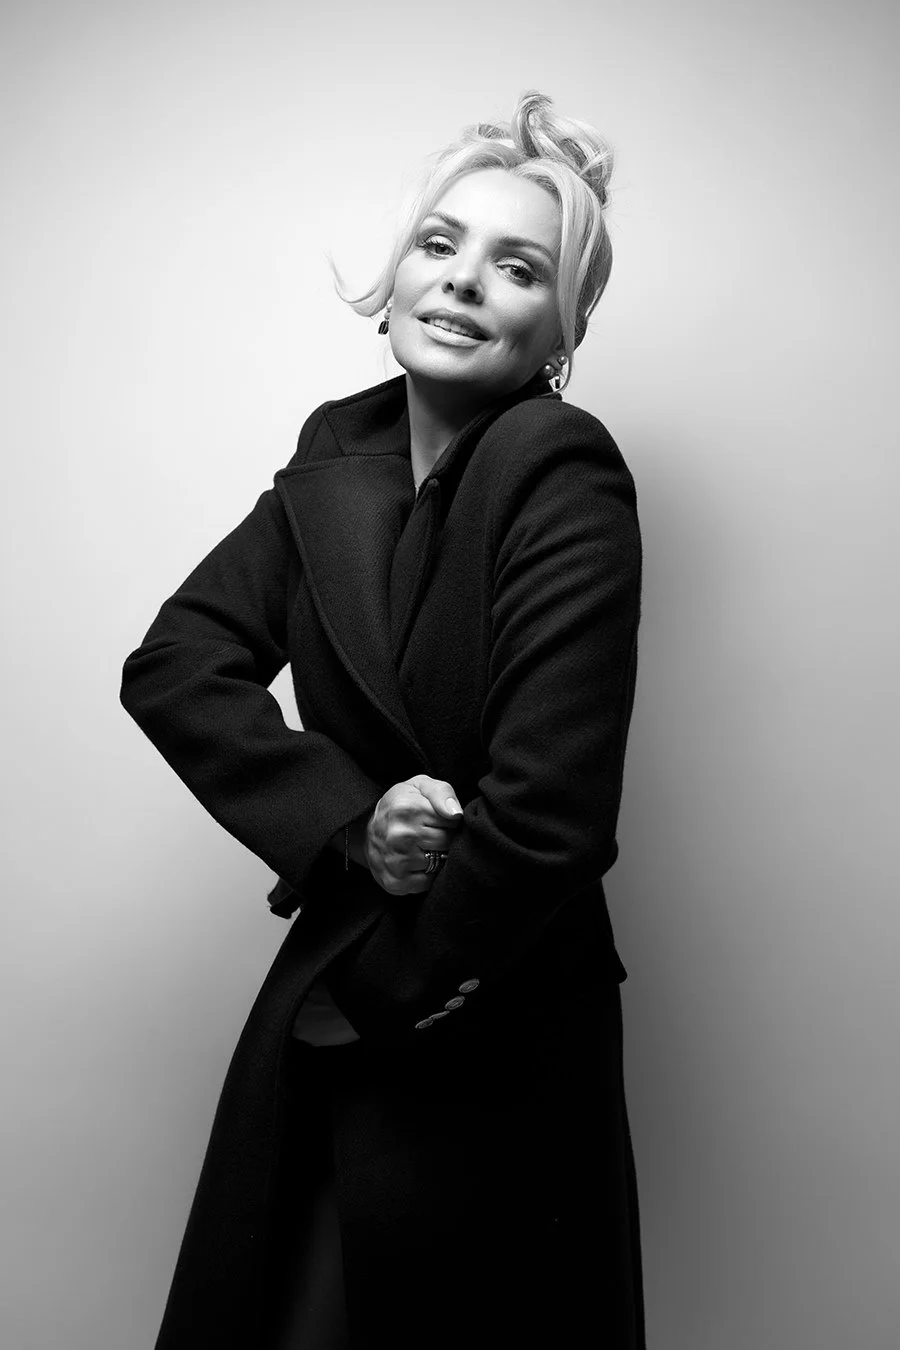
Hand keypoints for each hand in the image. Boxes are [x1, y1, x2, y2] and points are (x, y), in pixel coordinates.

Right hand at [364, 775, 463, 895]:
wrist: (366, 828)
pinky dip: (426, 875)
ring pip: (439, 864)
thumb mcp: (420, 786)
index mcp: (407, 809)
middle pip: (447, 844)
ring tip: (422, 847)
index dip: (450, 820)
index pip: (453, 821)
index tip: (438, 818)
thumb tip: (455, 814)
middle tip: (430, 833)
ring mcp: (395, 861)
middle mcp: (399, 836)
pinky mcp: (395, 882)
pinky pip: (427, 883)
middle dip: (445, 839)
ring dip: (436, 858)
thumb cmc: (401, 804)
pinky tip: (415, 862)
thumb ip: (442, 793)